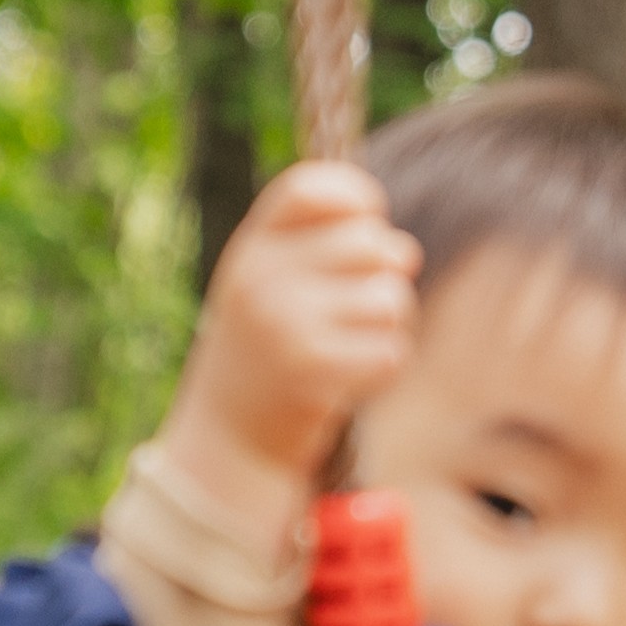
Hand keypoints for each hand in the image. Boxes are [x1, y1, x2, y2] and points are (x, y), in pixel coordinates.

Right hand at [160, 160, 418, 514]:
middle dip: (388, 271)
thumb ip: (314, 248)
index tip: (368, 220)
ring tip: (355, 342)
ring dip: (390, 323)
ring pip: (390, 298)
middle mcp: (263, 279)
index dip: (356, 197)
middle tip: (364, 302)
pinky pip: (392, 350)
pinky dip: (385, 365)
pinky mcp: (314, 372)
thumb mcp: (265, 285)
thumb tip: (399, 246)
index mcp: (252, 249)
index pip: (312, 189)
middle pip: (371, 243)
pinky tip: (353, 376)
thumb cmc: (261, 352)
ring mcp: (286, 324)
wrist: (226, 436)